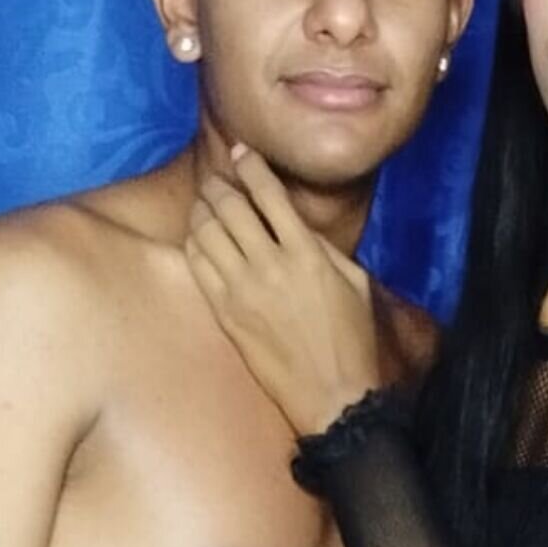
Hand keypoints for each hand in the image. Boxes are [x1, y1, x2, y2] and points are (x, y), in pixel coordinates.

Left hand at [184, 145, 380, 435]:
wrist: (333, 395)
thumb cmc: (353, 338)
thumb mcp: (353, 281)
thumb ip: (321, 248)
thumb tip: (292, 225)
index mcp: (308, 254)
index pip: (269, 196)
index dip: (252, 167)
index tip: (242, 152)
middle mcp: (270, 266)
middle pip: (230, 208)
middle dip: (220, 185)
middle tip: (219, 178)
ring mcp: (242, 292)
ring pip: (207, 233)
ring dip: (203, 210)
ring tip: (206, 204)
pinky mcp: (225, 315)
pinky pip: (197, 267)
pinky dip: (194, 243)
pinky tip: (199, 238)